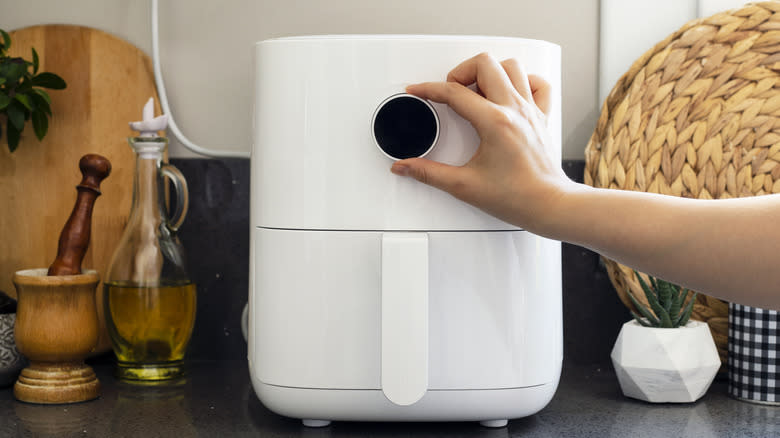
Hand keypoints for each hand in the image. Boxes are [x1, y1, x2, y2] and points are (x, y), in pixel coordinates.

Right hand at [390, 53, 573, 233]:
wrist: (548, 205)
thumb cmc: (516, 197)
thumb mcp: (464, 185)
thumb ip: (429, 173)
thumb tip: (405, 166)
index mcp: (494, 123)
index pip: (454, 93)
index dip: (429, 89)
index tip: (418, 91)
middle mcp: (514, 110)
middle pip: (485, 64)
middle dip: (460, 71)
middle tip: (450, 90)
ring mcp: (530, 110)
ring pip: (511, 66)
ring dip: (489, 72)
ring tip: (475, 89)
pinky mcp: (541, 116)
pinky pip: (537, 83)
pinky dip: (521, 80)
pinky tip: (507, 93)